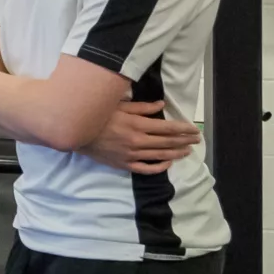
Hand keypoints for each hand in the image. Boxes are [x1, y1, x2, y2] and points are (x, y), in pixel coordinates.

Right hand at [82, 100, 200, 172]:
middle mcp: (137, 141)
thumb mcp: (119, 106)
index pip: (167, 128)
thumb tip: (161, 105)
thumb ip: (142, 107)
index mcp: (137, 125)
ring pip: (160, 156)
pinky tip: (168, 163)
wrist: (77, 133)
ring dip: (176, 153)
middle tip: (196, 139)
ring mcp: (132, 155)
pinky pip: (146, 169)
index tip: (194, 129)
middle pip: (167, 142)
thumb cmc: (98, 116)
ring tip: (187, 151)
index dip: (183, 129)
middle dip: (184, 140)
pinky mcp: (125, 164)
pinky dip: (159, 167)